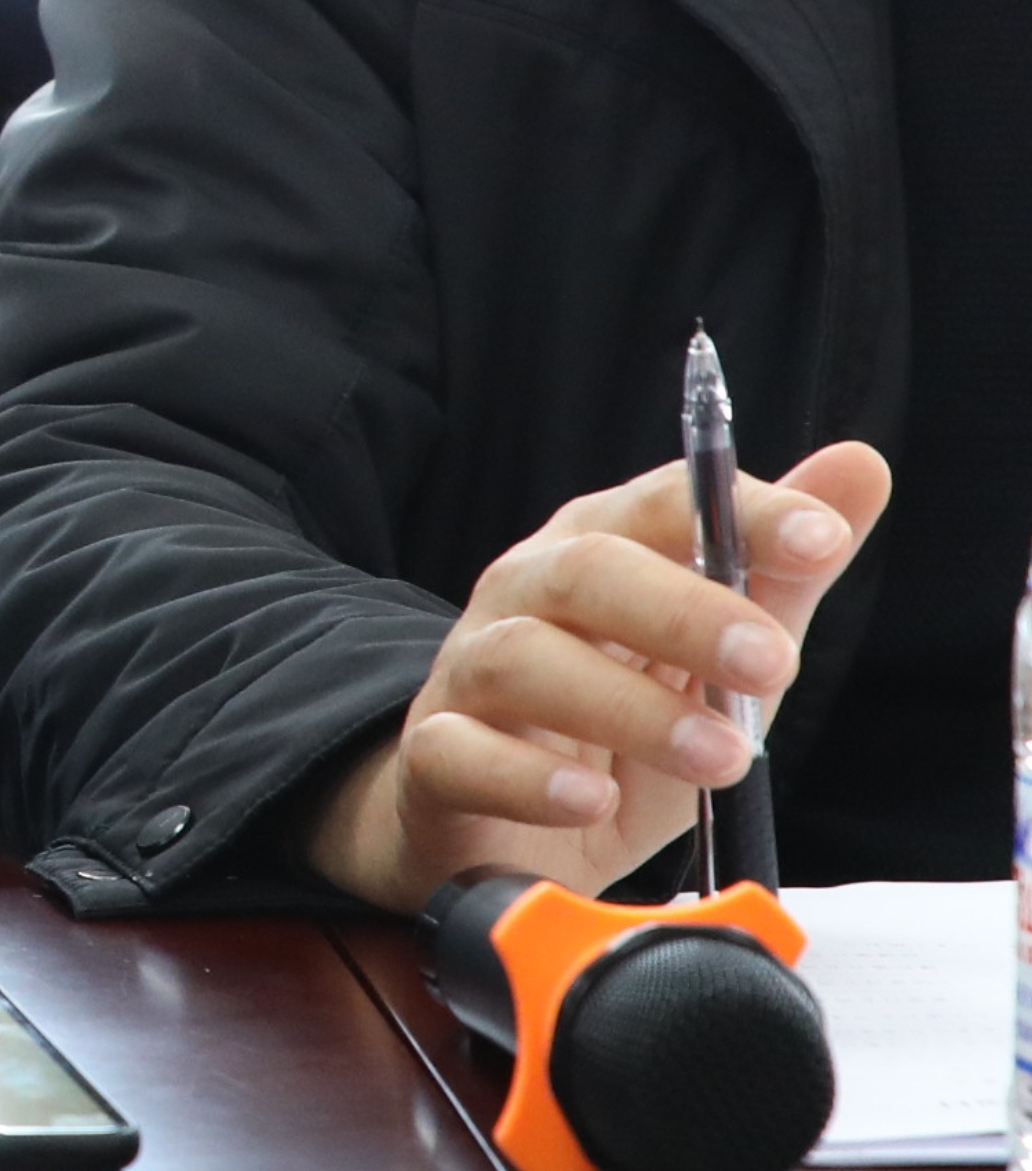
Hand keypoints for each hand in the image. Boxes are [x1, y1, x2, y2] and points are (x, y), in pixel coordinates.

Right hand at [307, 442, 889, 912]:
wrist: (509, 832)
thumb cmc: (623, 730)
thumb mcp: (717, 660)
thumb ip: (780, 573)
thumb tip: (860, 464)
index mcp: (596, 553)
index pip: (662, 504)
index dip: (742, 513)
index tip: (823, 539)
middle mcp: (524, 596)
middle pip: (584, 571)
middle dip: (684, 612)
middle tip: (771, 666)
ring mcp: (469, 675)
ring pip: (522, 660)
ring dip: (628, 706)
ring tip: (719, 759)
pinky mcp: (436, 758)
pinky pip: (463, 753)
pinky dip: (529, 777)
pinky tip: (594, 800)